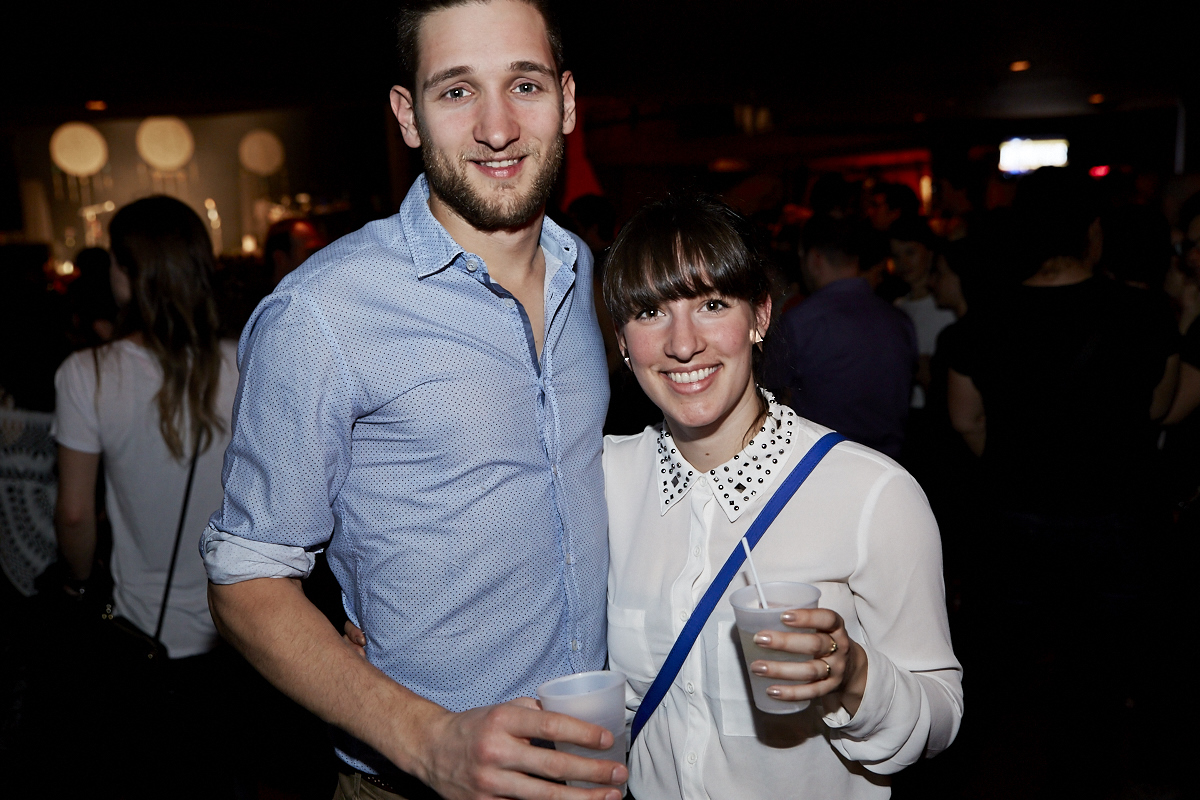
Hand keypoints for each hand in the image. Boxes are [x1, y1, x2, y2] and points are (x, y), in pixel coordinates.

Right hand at [343, 621, 625, 798]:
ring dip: (582, 798)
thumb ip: (534, 711)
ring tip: (608, 797)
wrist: (430, 749)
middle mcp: (495, 751)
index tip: (607, 739)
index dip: (582, 733)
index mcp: (502, 720)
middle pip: (554, 766)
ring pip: (544, 796)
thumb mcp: (502, 708)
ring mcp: (490, 782)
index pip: (551, 725)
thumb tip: (573, 715)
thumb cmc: (475, 726)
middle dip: (592, 772)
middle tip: (618, 774)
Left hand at [750, 607, 868, 715]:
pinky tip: (771, 690)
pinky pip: (810, 692)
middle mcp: (839, 648)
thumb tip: (761, 607)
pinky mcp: (830, 688)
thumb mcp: (819, 626)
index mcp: (836, 628)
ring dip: (781, 670)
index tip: (783, 616)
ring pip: (810, 670)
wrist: (851, 668)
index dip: (807, 617)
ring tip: (757, 667)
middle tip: (759, 639)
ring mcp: (836, 670)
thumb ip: (795, 616)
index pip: (828, 619)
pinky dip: (790, 693)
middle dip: (785, 642)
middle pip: (815, 644)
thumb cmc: (824, 639)